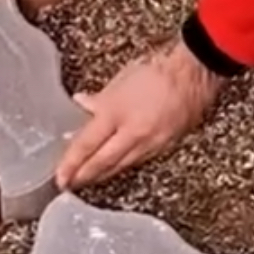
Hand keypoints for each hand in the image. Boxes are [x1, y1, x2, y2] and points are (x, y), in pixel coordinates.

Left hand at [55, 41, 224, 188]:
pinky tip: (116, 168)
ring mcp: (149, 142)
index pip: (87, 144)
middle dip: (83, 177)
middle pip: (102, 162)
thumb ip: (100, 97)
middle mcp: (131, 133)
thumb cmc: (159, 68)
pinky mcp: (164, 146)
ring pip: (120, 166)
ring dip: (102, 175)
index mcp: (117, 112)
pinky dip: (123, 167)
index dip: (70, 163)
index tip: (59, 177)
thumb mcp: (122, 77)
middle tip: (68, 185)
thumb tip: (82, 103)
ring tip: (88, 180)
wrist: (194, 73)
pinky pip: (138, 161)